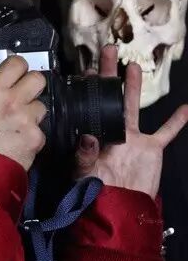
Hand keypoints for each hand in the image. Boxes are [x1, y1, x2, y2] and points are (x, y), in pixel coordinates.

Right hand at [0, 56, 46, 170]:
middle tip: (21, 94)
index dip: (16, 67)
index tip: (13, 73)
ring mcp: (28, 120)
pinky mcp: (36, 139)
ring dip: (32, 111)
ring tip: (17, 123)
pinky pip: (40, 130)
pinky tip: (18, 141)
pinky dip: (32, 134)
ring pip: (42, 105)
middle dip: (31, 85)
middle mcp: (13, 100)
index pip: (18, 62)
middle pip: (38, 79)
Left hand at [74, 45, 187, 198]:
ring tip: (133, 66)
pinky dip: (177, 121)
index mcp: (94, 135)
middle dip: (109, 75)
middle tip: (107, 52)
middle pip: (111, 98)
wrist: (119, 208)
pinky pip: (167, 132)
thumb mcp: (83, 173)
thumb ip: (84, 155)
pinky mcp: (151, 148)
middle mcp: (112, 132)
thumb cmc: (95, 193)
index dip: (90, 90)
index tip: (89, 72)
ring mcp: (133, 139)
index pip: (90, 106)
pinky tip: (186, 109)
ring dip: (134, 87)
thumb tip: (88, 136)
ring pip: (133, 107)